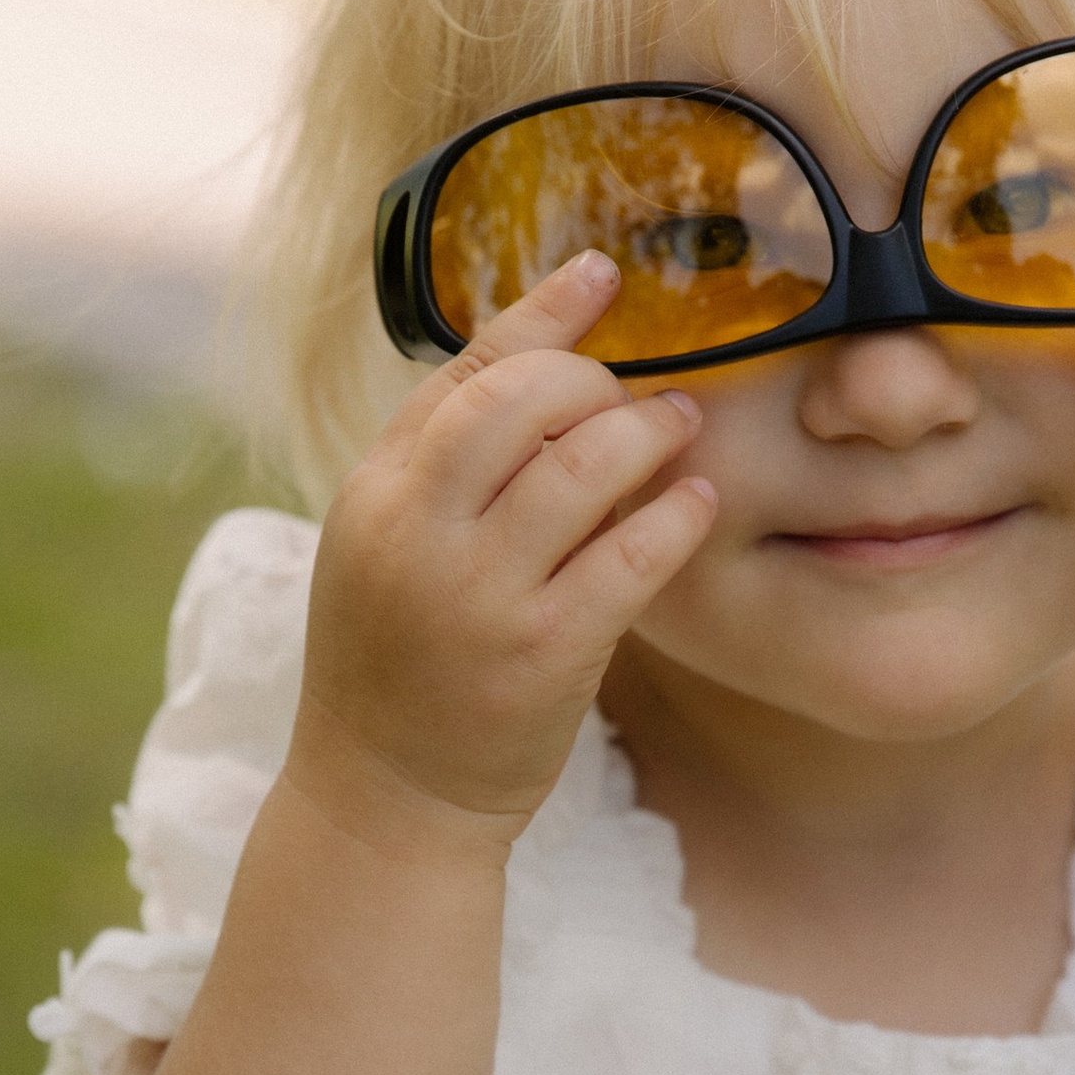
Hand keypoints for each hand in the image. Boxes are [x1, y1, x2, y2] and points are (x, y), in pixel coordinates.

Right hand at [289, 252, 715, 848]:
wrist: (386, 800)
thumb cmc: (399, 669)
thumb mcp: (386, 553)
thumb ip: (443, 471)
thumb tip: (543, 379)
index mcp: (375, 494)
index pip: (462, 370)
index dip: (541, 314)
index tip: (602, 273)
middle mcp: (417, 532)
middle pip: (522, 399)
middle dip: (595, 379)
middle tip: (637, 393)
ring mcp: (479, 594)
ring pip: (582, 467)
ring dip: (647, 434)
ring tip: (681, 429)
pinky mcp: (543, 653)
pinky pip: (630, 556)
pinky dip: (675, 516)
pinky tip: (699, 503)